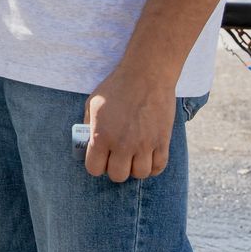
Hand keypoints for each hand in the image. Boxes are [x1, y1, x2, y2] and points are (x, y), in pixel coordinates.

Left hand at [82, 66, 176, 182]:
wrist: (146, 75)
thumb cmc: (116, 87)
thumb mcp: (93, 103)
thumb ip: (89, 125)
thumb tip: (88, 141)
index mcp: (101, 135)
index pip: (94, 169)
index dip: (95, 165)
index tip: (99, 158)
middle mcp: (122, 144)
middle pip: (118, 175)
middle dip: (114, 169)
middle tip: (116, 158)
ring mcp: (144, 145)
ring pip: (140, 174)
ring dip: (135, 169)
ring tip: (132, 158)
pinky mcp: (162, 141)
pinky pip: (159, 167)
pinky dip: (153, 167)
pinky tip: (148, 158)